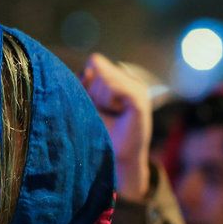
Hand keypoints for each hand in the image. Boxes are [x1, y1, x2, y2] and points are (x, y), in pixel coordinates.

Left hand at [81, 53, 151, 200]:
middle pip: (96, 67)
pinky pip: (114, 86)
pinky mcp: (139, 99)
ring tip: (109, 115)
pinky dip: (108, 100)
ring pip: (103, 76)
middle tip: (101, 112)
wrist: (115, 160)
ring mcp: (137, 88)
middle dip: (91, 91)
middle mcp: (129, 80)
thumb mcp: (86, 105)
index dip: (86, 81)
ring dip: (98, 98)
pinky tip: (116, 113)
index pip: (94, 63)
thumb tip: (87, 71)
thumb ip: (83, 84)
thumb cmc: (98, 134)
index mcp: (116, 80)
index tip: (91, 103)